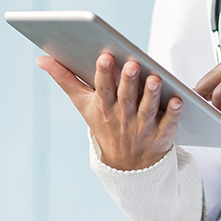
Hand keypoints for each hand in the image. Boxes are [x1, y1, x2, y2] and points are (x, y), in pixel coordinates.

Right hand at [37, 53, 182, 170]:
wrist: (127, 164)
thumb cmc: (105, 122)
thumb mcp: (84, 105)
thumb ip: (66, 79)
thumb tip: (41, 59)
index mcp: (104, 107)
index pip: (103, 88)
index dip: (104, 73)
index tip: (105, 56)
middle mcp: (123, 117)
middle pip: (126, 97)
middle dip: (128, 81)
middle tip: (132, 64)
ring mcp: (142, 127)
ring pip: (148, 108)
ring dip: (151, 94)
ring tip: (155, 78)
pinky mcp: (162, 135)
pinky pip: (169, 123)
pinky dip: (174, 113)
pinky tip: (178, 100)